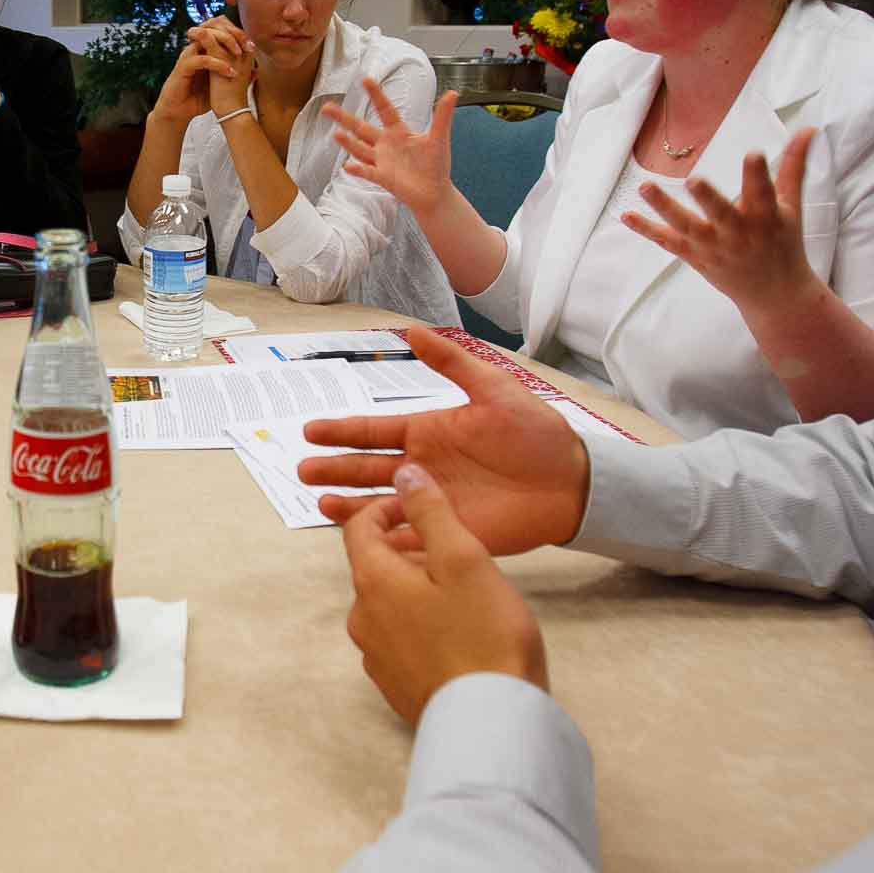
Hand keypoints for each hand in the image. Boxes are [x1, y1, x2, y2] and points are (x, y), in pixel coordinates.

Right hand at [148, 18, 251, 124]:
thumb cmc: (200, 96)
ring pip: (206, 36)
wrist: (180, 110)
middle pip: (213, 24)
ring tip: (239, 55)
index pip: (220, 26)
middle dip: (233, 33)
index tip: (252, 46)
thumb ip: (235, 74)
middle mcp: (196, 47)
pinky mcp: (183, 67)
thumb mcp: (222, 83)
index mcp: (204, 47)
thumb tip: (256, 71)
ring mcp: (189, 55)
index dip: (237, 31)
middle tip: (247, 47)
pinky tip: (230, 72)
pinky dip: (217, 64)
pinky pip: (201, 59)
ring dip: (226, 43)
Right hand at [297, 326, 588, 555]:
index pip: (374, 432)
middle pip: (368, 469)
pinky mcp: (449, 532)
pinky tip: (363, 541)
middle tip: (303, 471)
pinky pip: (409, 538)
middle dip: (335, 470)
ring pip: (380, 504)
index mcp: (428, 432)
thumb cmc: (535, 433)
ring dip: (351, 505)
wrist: (570, 481)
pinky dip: (385, 541)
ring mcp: (433, 502)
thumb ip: (452, 362)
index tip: (310, 431)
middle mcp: (422, 468)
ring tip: (320, 504)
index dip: (342, 432)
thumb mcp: (493, 388)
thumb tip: (413, 331)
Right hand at [324, 81, 456, 217]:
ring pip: (360, 149)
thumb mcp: (439, 138)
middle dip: (344, 118)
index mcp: (398, 132)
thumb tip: (453, 93)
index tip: (366, 80)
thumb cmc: (436, 165)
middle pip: (360, 128)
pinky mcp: (383, 177)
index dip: (376, 95)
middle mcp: (385, 144)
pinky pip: (368, 172)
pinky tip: (348, 166)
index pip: (384, 110)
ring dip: (348, 143)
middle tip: (326, 107)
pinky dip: (358, 170)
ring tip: (335, 134)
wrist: (435, 192)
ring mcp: (382, 161)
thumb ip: (442, 116)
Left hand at [342, 462, 548, 728]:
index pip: (359, 528)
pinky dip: (421, 625)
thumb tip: (403, 473)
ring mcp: (376, 658)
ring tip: (464, 594)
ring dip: (416, 590)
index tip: (420, 506)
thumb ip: (431, 512)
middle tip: (456, 552)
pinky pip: (401, 640)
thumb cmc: (484, 635)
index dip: (388, 508)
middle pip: (374, 567)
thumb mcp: (463, 558)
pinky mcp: (394, 686)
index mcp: (372, 582)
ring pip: (388, 605)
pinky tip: (459, 634)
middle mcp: (362, 619)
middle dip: (408, 550)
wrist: (492, 722)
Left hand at [623, 127, 821, 308]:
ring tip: (644, 186)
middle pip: (721, 214)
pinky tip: (625, 215)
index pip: (763, 193)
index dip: (758, 174)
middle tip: (694, 180)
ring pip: (686, 227)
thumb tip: (807, 129)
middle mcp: (738, 233)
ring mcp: (713, 246)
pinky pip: (667, 242)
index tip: (753, 154)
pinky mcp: (695, 256)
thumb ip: (793, 166)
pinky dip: (646, 229)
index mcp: (765, 217)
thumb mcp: (791, 205)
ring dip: (664, 207)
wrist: (775, 294)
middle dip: (708, 199)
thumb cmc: (783, 242)